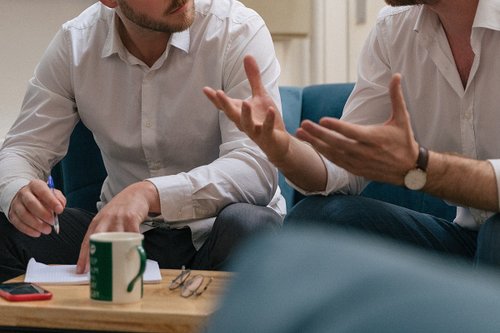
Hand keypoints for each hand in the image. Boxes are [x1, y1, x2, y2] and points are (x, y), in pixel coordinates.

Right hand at [8, 179, 64, 236]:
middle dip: (43, 214)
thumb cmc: (43, 196)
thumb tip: (60, 207)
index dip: (51, 201)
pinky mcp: (12, 214)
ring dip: (36, 224)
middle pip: (31, 203)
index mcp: (35, 185)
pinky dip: (28, 230)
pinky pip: (18, 223)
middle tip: (53, 222)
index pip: (43, 191)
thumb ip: (59, 199)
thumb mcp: (53, 193)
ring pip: (23, 214)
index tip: (60, 210)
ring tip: (47, 230)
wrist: (25, 196)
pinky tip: (37, 233)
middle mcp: (24, 193)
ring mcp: (16, 203)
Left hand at [76, 181, 158, 272]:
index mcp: (97, 221)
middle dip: (93, 255)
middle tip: (91, 270)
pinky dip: (132, 243)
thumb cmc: (121, 210)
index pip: (87, 240)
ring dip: (114, 251)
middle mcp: (106, 219)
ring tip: (115, 265)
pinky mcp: (131, 217)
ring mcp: (118, 218)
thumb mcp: (108, 219)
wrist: (136, 193)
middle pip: (96, 239)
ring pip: (114, 237)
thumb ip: (104, 233)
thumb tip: (101, 255)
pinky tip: (133, 251)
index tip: (80, 270)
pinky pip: (132, 234)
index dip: (82, 256)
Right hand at [203, 55, 290, 164]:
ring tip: (245, 103)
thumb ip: (253, 78)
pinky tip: (270, 110)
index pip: (225, 105)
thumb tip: (247, 56)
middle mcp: (244, 123)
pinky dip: (268, 120)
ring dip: (245, 114)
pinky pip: (267, 128)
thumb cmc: (266, 119)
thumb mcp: (260, 96)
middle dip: (224, 104)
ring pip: (247, 124)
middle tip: (217, 93)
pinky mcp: (268, 137)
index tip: (205, 89)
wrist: (278, 143)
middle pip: (232, 114)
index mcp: (240, 112)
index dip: (215, 98)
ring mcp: (255, 131)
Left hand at [296, 74, 418, 184]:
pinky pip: (335, 161)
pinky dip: (323, 153)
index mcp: (374, 138)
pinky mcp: (355, 170)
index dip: (336, 126)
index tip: (322, 119)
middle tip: (303, 124)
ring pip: (332, 153)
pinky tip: (312, 144)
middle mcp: (364, 152)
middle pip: (337, 143)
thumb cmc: (404, 141)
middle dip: (318, 134)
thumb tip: (397, 75)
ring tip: (300, 133)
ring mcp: (358, 162)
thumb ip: (396, 97)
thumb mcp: (402, 118)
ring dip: (315, 143)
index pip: (352, 132)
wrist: (409, 170)